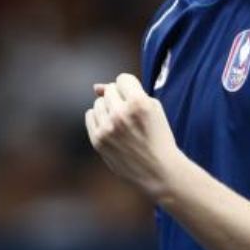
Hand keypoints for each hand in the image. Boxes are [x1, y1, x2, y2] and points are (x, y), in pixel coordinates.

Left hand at [85, 73, 180, 199]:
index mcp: (138, 102)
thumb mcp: (153, 108)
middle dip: (119, 99)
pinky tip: (112, 128)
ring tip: (123, 124)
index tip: (136, 102)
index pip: (122, 79)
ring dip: (109, 109)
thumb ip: (127, 92)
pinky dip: (99, 119)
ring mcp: (107, 128)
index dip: (130, 89)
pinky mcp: (98, 140)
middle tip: (131, 116)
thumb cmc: (157, 137)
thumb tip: (96, 87)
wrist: (159, 171)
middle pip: (109, 90)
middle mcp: (121, 113)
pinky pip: (90, 115)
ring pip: (99, 103)